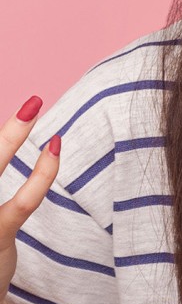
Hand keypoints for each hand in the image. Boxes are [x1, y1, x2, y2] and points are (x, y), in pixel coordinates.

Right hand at [0, 96, 60, 303]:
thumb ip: (2, 188)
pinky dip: (42, 173)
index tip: (15, 118)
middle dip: (3, 131)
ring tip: (33, 107)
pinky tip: (54, 149)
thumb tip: (9, 147)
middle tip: (28, 101)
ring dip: (11, 135)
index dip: (0, 139)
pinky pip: (23, 202)